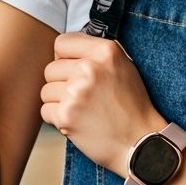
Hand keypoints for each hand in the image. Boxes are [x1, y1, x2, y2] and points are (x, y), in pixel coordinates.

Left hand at [41, 33, 165, 176]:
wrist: (140, 142)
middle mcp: (90, 68)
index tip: (72, 68)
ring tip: (81, 109)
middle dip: (61, 82)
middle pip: (51, 68)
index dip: (65, 57)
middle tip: (81, 95)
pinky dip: (57, 118)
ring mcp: (76, 92)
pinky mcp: (66, 115)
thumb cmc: (132, 106)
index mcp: (106, 52)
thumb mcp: (124, 67)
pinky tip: (77, 121)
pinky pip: (45, 110)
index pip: (62, 42)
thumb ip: (97, 54)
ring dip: (58, 101)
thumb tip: (67, 50)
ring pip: (46, 90)